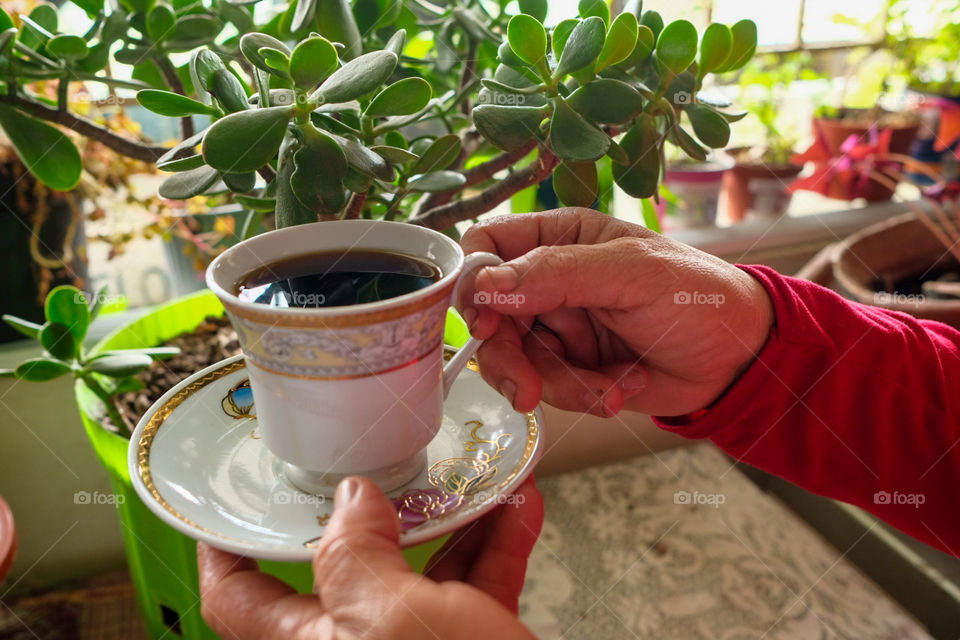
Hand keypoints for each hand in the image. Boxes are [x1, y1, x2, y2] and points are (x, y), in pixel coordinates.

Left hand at [199, 476, 541, 639]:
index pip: (239, 598)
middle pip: (347, 568)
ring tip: (471, 478)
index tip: (235, 501)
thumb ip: (356, 555)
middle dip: (374, 512)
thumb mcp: (391, 619)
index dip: (227, 547)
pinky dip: (496, 547)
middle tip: (380, 464)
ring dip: (454, 519)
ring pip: (422, 572)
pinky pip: (475, 589)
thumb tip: (349, 502)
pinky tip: (516, 511)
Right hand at [459, 208, 773, 416]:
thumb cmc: (695, 295)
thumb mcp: (629, 273)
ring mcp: (558, 327)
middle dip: (509, 357)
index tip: (485, 318)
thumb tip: (486, 284)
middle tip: (527, 389)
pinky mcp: (571, 368)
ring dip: (555, 384)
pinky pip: (547, 388)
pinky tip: (620, 389)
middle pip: (490, 315)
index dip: (475, 281)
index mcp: (559, 236)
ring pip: (514, 360)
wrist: (737, 359)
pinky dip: (580, 396)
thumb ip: (556, 274)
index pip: (487, 246)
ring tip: (604, 391)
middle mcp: (548, 280)